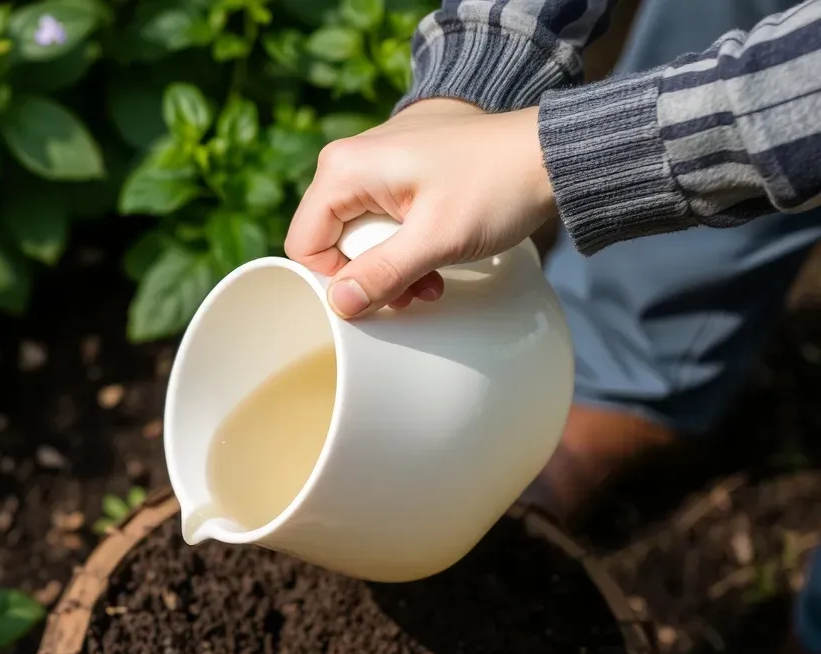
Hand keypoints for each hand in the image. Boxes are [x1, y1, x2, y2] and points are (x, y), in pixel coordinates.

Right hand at [284, 98, 555, 318]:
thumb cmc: (495, 186)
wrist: (548, 151)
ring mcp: (373, 159)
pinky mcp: (398, 165)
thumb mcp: (436, 240)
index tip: (383, 290)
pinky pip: (380, 216)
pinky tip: (436, 251)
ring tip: (433, 276)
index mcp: (344, 169)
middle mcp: (348, 157)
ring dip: (391, 263)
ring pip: (357, 232)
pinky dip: (404, 241)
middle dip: (370, 273)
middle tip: (417, 288)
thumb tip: (338, 305)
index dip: (337, 279)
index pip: (304, 243)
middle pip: (330, 239)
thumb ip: (382, 274)